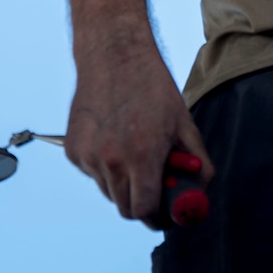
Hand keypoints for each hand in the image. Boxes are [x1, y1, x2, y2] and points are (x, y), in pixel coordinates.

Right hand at [64, 24, 213, 228]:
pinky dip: (105, 168)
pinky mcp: (72, 150)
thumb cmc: (153, 87)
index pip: (145, 212)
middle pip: (125, 208)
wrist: (114, 55)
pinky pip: (93, 174)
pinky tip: (114, 138)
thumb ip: (197, 161)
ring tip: (134, 149)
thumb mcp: (184, 122)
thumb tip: (200, 191)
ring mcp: (88, 156)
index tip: (164, 214)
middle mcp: (111, 160)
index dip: (157, 217)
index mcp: (143, 155)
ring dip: (123, 184)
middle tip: (153, 186)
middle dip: (142, 203)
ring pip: (108, 192)